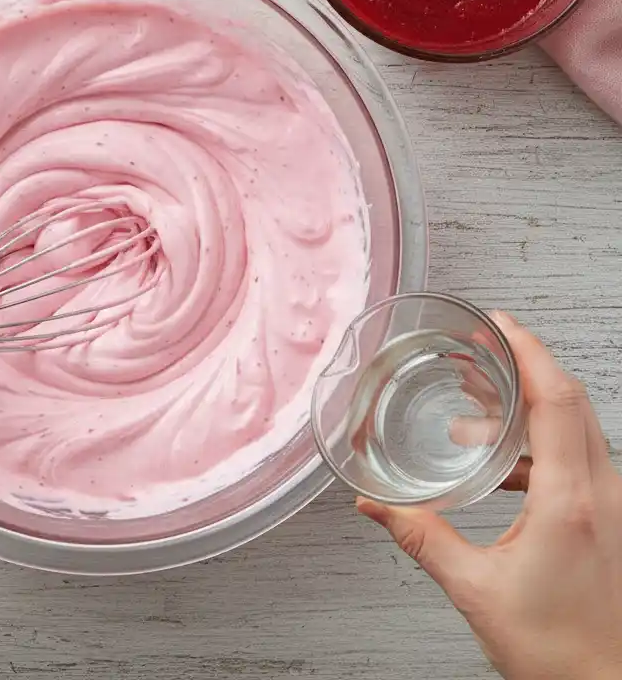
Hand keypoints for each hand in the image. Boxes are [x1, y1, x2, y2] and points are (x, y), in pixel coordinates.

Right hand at [358, 313, 621, 679]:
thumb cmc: (559, 651)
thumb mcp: (476, 589)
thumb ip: (421, 537)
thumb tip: (374, 505)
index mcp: (570, 501)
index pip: (556, 400)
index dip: (529, 352)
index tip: (500, 325)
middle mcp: (602, 494)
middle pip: (571, 401)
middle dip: (527, 362)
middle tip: (486, 343)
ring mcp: (612, 505)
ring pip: (578, 426)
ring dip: (531, 402)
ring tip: (482, 402)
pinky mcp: (609, 519)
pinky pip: (579, 456)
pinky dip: (541, 439)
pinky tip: (502, 461)